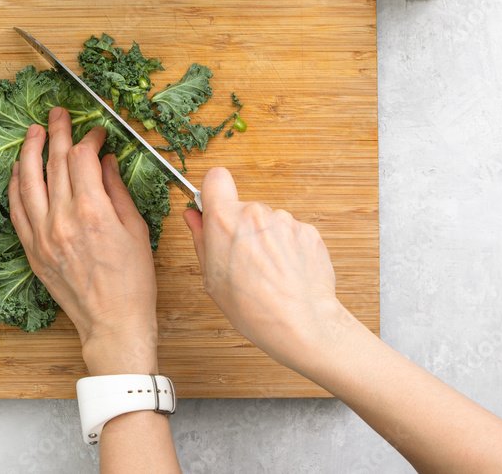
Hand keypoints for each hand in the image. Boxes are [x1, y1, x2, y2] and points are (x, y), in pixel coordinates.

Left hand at [9, 107, 158, 375]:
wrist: (113, 323)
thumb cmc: (133, 281)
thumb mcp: (136, 229)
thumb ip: (117, 191)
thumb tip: (105, 162)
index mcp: (93, 211)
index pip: (83, 158)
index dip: (89, 138)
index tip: (97, 132)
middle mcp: (62, 219)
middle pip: (55, 163)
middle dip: (58, 132)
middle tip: (59, 114)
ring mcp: (42, 235)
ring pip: (28, 181)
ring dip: (29, 151)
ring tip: (33, 132)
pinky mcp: (32, 250)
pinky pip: (17, 209)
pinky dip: (16, 185)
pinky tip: (19, 170)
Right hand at [183, 167, 348, 373]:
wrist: (299, 323)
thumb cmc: (251, 307)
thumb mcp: (211, 278)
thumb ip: (201, 239)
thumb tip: (193, 216)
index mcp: (225, 220)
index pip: (216, 178)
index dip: (214, 192)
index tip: (215, 210)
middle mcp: (256, 212)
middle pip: (244, 208)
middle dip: (242, 228)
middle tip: (244, 261)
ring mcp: (285, 220)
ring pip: (270, 222)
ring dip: (267, 240)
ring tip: (270, 273)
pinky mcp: (308, 231)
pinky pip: (292, 233)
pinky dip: (289, 249)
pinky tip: (289, 274)